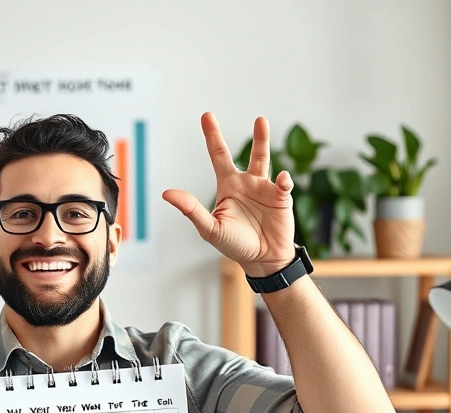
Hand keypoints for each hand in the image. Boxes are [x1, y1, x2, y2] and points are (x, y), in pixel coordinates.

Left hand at [163, 114, 296, 277]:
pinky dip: (283, 181)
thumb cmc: (235, 244)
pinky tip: (282, 181)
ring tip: (261, 121)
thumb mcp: (210, 228)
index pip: (218, 156)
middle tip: (253, 115)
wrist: (262, 260)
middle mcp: (247, 182)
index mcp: (228, 186)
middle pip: (247, 153)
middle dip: (251, 134)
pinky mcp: (281, 198)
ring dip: (263, 141)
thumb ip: (191, 210)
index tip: (207, 116)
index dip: (212, 136)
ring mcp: (265, 188)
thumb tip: (167, 193)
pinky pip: (283, 184)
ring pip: (264, 159)